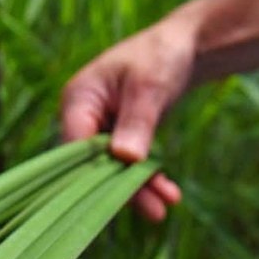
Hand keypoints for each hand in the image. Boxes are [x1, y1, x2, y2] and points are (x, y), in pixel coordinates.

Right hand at [61, 17, 193, 220]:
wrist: (184, 46)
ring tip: (165, 209)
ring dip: (139, 188)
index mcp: (78, 98)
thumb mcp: (150, 88)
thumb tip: (125, 158)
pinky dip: (147, 179)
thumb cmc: (162, 56)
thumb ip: (136, 123)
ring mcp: (99, 128)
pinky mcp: (118, 137)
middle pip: (93, 163)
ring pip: (112, 169)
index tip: (113, 199)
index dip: (91, 174)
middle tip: (154, 213)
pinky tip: (169, 193)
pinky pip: (127, 165)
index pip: (75, 146)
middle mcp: (82, 116)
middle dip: (121, 188)